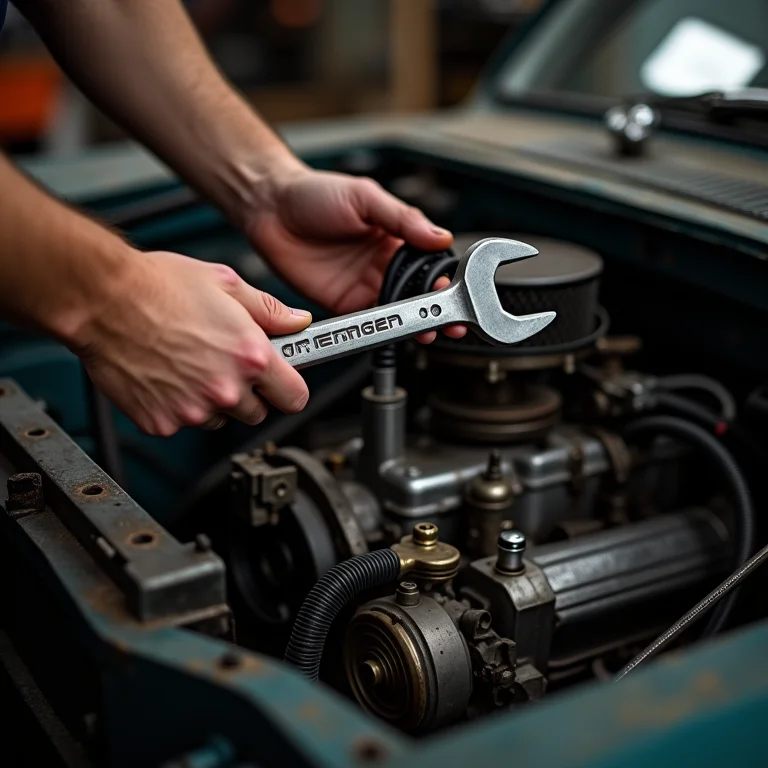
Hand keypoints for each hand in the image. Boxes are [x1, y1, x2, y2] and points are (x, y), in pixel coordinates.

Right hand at [73, 250, 311, 436]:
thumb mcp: (227, 284)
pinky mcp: (163, 422)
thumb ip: (270, 311)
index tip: (280, 380)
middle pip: (258, 412)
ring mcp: (193, 410)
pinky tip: (166, 374)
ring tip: (189, 363)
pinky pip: (183, 422)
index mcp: (251, 356)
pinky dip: (178, 405)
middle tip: (224, 362)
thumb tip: (297, 322)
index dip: (288, 387)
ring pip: (220, 419)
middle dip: (248, 392)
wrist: (101, 299)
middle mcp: (226, 389)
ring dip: (212, 400)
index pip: (295, 397)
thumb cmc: (159, 287)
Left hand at [244, 169, 466, 343]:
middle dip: (435, 309)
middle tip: (450, 321)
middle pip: (417, 293)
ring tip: (428, 332)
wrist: (269, 208)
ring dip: (414, 324)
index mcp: (395, 237)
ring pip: (397, 312)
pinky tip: (393, 332)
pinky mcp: (342, 304)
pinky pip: (367, 321)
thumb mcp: (365, 197)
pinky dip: (382, 330)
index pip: (428, 263)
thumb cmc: (314, 193)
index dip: (442, 279)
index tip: (453, 291)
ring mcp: (363, 286)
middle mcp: (382, 265)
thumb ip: (403, 219)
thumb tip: (441, 237)